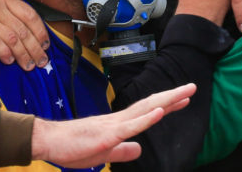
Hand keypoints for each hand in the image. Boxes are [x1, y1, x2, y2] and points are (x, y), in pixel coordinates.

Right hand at [0, 0, 48, 70]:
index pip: (29, 13)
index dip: (41, 31)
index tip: (46, 45)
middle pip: (22, 28)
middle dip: (35, 48)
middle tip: (41, 62)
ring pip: (11, 37)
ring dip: (23, 54)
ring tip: (28, 66)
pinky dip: (5, 53)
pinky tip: (9, 61)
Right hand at [30, 83, 195, 166]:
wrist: (48, 142)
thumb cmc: (72, 147)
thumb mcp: (103, 154)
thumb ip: (122, 151)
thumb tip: (139, 150)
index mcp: (119, 125)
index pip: (147, 111)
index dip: (166, 105)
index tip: (184, 98)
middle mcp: (119, 120)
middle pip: (150, 105)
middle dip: (173, 97)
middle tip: (192, 87)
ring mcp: (114, 125)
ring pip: (144, 110)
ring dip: (165, 101)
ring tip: (184, 93)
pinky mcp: (107, 134)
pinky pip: (130, 126)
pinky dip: (146, 118)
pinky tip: (159, 112)